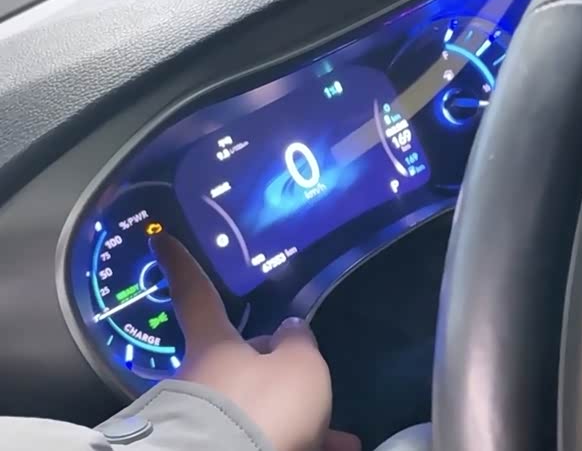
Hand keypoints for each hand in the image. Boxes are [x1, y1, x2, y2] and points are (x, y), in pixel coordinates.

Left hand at [151, 233, 359, 450]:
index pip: (196, 293)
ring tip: (335, 438)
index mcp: (214, 344)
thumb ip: (298, 342)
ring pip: (256, 409)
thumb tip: (289, 332)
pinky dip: (291, 441)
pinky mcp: (213, 448)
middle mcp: (202, 378)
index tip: (159, 238)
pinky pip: (259, 439)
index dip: (180, 264)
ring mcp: (204, 418)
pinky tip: (323, 449)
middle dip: (277, 374)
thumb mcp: (300, 366)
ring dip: (295, 417)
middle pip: (241, 363)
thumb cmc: (260, 408)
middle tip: (310, 389)